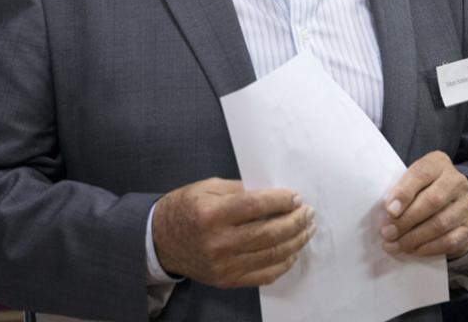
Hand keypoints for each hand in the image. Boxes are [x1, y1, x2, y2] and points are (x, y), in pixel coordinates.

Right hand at [152, 177, 314, 286]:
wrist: (159, 241)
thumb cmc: (186, 207)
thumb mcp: (208, 188)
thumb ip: (241, 190)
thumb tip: (275, 195)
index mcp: (211, 214)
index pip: (256, 206)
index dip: (281, 200)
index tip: (296, 196)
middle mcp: (218, 242)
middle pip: (269, 233)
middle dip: (295, 221)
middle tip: (308, 212)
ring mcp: (223, 265)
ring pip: (271, 255)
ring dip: (296, 241)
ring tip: (307, 229)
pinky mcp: (227, 280)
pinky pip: (264, 275)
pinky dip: (284, 263)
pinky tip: (293, 251)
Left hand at [381, 151, 467, 258]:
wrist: (453, 205)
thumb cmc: (423, 191)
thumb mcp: (412, 182)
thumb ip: (401, 191)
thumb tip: (388, 214)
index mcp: (439, 164)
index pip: (421, 173)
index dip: (404, 192)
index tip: (389, 210)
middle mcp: (457, 181)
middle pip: (432, 200)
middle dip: (406, 220)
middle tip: (387, 233)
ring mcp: (467, 204)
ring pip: (440, 223)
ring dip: (413, 237)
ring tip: (394, 244)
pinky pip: (449, 241)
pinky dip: (428, 248)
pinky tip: (413, 250)